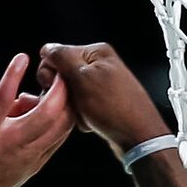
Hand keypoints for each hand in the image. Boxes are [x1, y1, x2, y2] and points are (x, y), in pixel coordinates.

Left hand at [0, 56, 73, 186]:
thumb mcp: (9, 166)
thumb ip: (23, 136)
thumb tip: (27, 100)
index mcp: (34, 160)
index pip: (66, 129)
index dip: (73, 106)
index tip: (70, 88)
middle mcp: (27, 152)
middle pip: (64, 120)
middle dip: (70, 93)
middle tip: (66, 72)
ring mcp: (6, 141)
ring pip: (44, 111)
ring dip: (53, 86)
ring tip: (53, 66)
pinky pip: (5, 97)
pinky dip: (14, 75)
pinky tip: (21, 59)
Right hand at [39, 42, 169, 159]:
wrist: (137, 138)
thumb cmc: (116, 109)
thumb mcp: (82, 77)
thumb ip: (62, 58)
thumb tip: (48, 48)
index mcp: (96, 53)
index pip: (57, 54)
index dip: (51, 72)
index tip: (55, 84)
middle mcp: (101, 66)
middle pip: (62, 76)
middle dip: (63, 92)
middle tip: (74, 100)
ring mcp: (102, 86)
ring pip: (69, 94)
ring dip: (72, 107)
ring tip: (85, 113)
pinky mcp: (103, 103)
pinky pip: (80, 108)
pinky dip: (81, 116)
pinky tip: (91, 120)